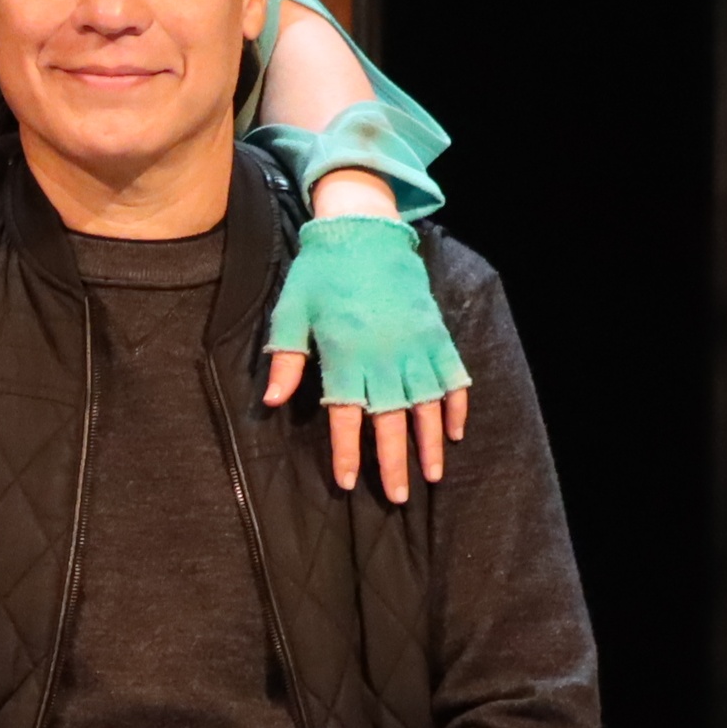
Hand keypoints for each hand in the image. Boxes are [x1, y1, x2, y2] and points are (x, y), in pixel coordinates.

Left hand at [259, 213, 472, 503]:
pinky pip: (452, 375)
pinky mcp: (435, 332)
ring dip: (429, 442)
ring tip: (431, 476)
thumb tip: (271, 402)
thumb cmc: (320, 272)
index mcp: (346, 354)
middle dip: (393, 461)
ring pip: (426, 403)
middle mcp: (385, 354)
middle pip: (391, 419)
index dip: (348, 452)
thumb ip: (285, 359)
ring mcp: (415, 344)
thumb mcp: (292, 311)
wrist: (364, 230)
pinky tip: (455, 432)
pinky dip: (455, 404)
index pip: (347, 415)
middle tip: (397, 498)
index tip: (348, 482)